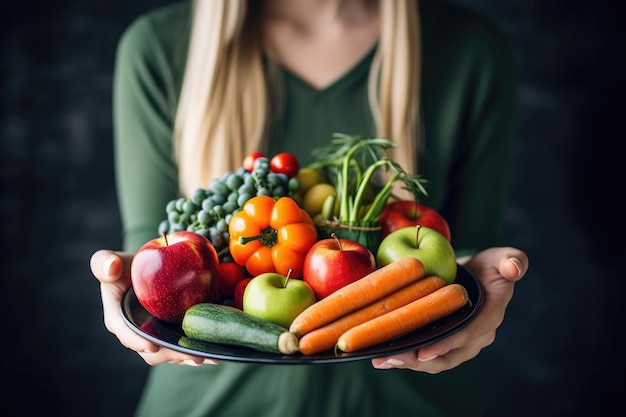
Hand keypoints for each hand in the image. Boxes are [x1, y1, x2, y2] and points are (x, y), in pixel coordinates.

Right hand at [90, 249, 218, 365]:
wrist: (147, 268)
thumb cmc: (125, 266)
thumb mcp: (110, 261)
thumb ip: (104, 262)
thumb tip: (110, 267)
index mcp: (119, 320)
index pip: (127, 334)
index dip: (138, 341)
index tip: (151, 345)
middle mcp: (137, 333)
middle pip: (154, 351)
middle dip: (172, 355)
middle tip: (192, 356)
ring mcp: (157, 335)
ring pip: (171, 353)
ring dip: (189, 357)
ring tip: (207, 357)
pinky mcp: (174, 333)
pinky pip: (185, 345)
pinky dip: (199, 349)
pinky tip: (215, 353)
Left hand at [371, 246, 527, 372]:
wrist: (476, 276)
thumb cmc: (490, 266)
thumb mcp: (502, 258)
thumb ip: (512, 260)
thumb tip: (514, 267)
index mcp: (490, 317)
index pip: (468, 335)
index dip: (446, 345)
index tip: (424, 351)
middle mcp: (476, 337)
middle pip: (447, 355)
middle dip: (419, 360)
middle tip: (392, 358)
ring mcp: (460, 344)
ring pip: (434, 361)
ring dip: (408, 363)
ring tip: (382, 360)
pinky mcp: (444, 342)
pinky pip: (426, 355)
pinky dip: (405, 357)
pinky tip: (382, 357)